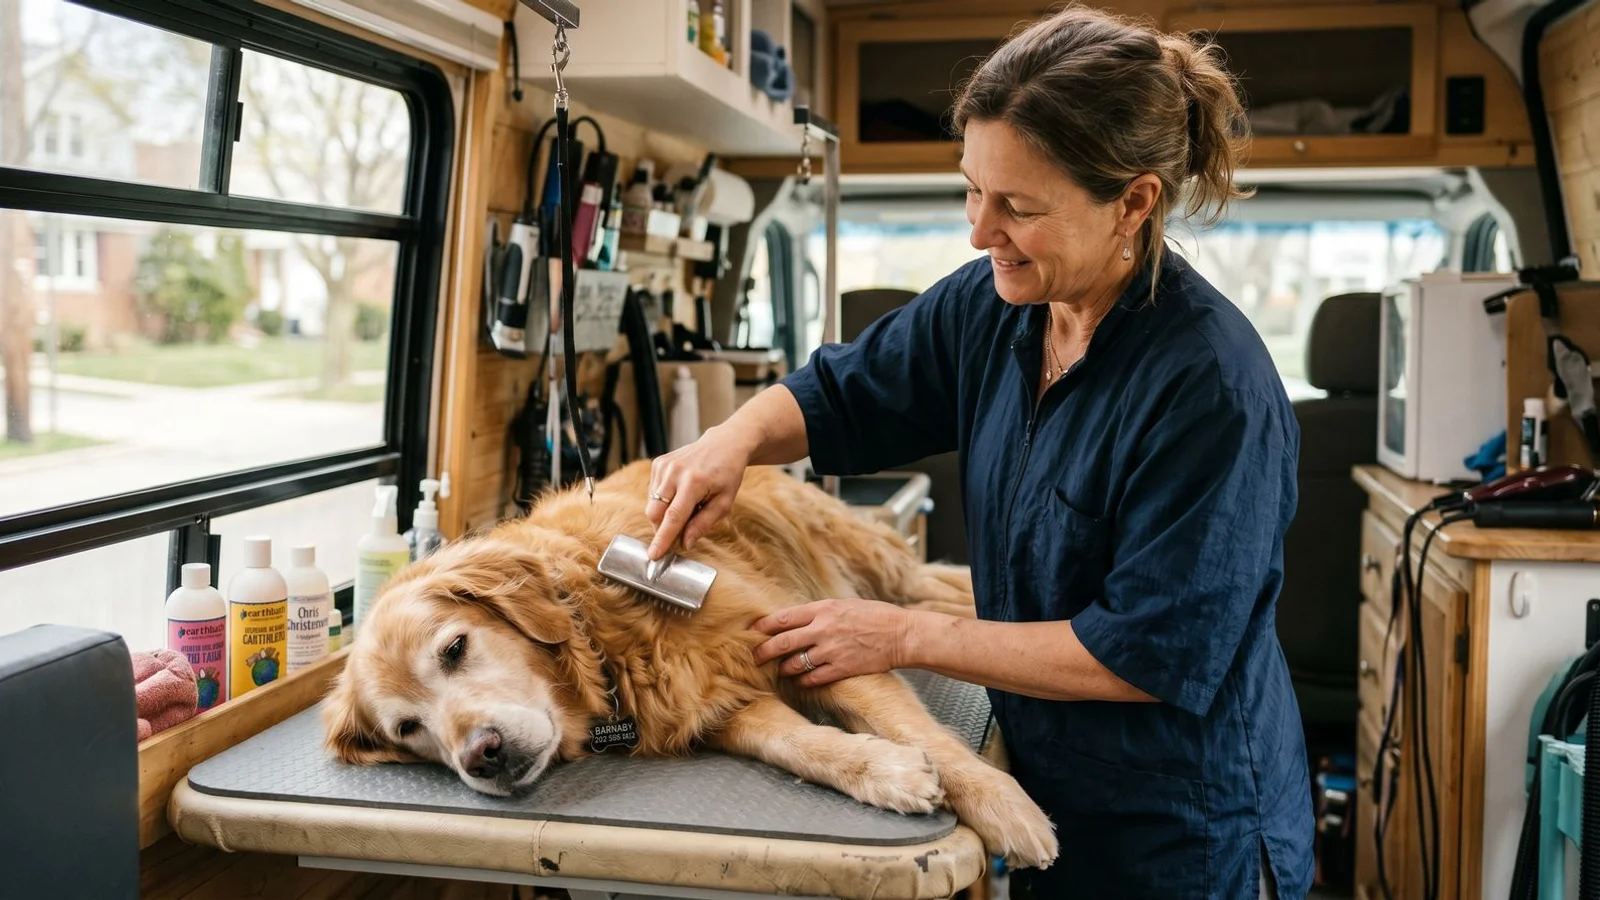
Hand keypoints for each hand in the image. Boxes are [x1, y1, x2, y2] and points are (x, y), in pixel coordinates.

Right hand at [646, 425, 754, 559]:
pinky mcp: (658, 463)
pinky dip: (663, 500)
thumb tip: (685, 543)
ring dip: (664, 514)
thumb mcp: (724, 502)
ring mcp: (664, 466)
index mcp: (694, 482)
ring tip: (687, 505)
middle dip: (661, 528)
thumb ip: (703, 523)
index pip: (673, 517)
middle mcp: (675, 472)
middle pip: (655, 512)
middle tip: (679, 532)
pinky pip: (652, 492)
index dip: (663, 538)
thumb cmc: (727, 474)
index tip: (654, 555)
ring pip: (651, 504)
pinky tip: (680, 494)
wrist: (724, 444)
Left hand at [751, 599, 916, 687]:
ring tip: (782, 670)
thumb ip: (821, 613)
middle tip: (755, 658)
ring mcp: (831, 650)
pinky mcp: (841, 668)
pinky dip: (804, 680)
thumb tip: (799, 620)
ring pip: (794, 664)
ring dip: (784, 669)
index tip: (751, 631)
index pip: (783, 618)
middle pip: (782, 642)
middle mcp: (823, 629)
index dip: (763, 626)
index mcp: (823, 609)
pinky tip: (802, 680)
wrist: (902, 634)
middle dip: (764, 652)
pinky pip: (812, 678)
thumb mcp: (845, 605)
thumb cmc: (876, 616)